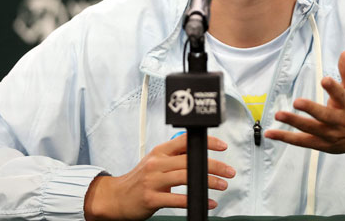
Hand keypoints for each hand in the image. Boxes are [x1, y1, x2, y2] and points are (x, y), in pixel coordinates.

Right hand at [84, 133, 234, 220]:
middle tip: (229, 171)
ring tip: (222, 185)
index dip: (206, 142)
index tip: (222, 146)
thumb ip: (174, 157)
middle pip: (189, 160)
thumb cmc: (139, 180)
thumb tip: (199, 153)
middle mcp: (156, 163)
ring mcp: (153, 181)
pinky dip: (195, 200)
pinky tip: (207, 202)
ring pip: (186, 177)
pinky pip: (177, 199)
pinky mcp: (151, 198)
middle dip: (214, 166)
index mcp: (159, 152)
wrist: (116, 198)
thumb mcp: (155, 162)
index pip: (185, 141)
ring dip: (209, 182)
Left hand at [264, 51, 344, 162]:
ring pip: (310, 129)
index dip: (333, 88)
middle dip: (311, 109)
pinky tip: (270, 133)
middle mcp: (339, 120)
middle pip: (324, 115)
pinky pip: (302, 142)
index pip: (340, 95)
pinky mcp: (321, 144)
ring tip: (278, 114)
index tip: (324, 80)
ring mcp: (330, 134)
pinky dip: (286, 138)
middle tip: (297, 102)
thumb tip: (344, 52)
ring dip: (294, 122)